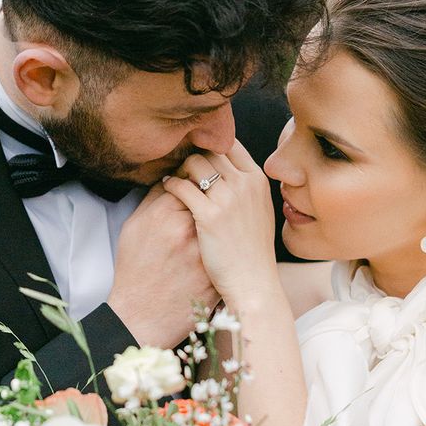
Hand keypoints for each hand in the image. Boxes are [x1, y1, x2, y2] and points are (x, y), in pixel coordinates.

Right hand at [108, 184, 218, 347]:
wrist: (142, 315)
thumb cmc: (135, 269)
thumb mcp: (134, 227)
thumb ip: (154, 197)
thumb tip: (174, 177)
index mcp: (165, 215)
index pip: (191, 181)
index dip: (193, 181)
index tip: (192, 186)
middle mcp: (187, 231)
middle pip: (211, 198)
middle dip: (209, 197)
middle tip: (204, 204)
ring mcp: (205, 253)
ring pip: (222, 222)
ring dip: (220, 219)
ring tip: (211, 227)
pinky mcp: (216, 271)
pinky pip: (227, 245)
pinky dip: (225, 243)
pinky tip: (216, 248)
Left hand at [162, 140, 277, 308]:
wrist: (252, 281)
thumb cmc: (253, 251)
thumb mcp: (260, 211)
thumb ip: (247, 188)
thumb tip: (229, 171)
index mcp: (257, 181)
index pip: (230, 144)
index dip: (211, 146)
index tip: (198, 154)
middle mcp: (245, 184)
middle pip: (211, 150)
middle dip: (193, 155)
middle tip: (179, 164)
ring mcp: (228, 198)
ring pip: (194, 163)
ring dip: (180, 168)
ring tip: (172, 177)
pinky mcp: (209, 215)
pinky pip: (181, 187)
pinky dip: (170, 184)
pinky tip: (166, 189)